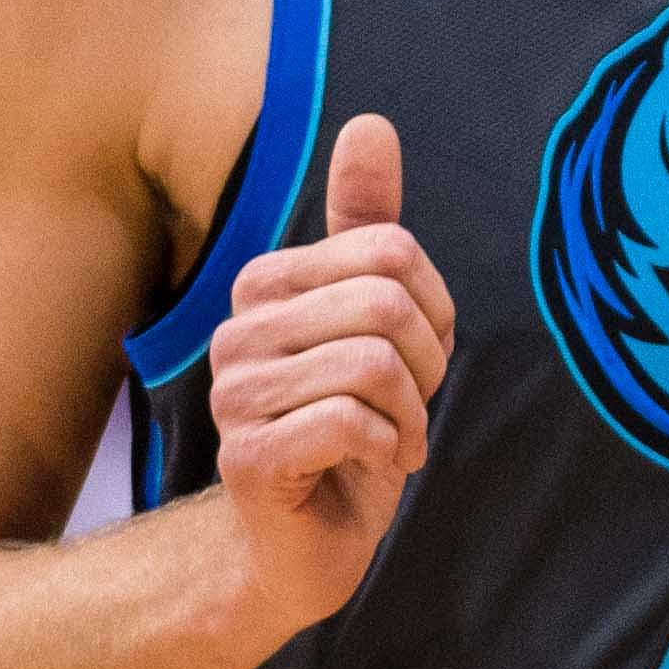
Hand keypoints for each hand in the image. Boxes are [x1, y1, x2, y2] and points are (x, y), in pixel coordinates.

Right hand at [210, 112, 451, 631]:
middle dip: (428, 366)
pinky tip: (377, 467)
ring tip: (393, 439)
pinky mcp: (248, 457)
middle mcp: (237, 330)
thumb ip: (368, 227)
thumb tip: (371, 124)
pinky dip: (389, 449)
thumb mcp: (374, 323)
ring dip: (410, 416)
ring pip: (374, 365)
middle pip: (386, 303)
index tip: (421, 358)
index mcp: (266, 284)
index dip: (434, 311)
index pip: (391, 250)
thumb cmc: (347, 429)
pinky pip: (350, 422)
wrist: (306, 545)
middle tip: (413, 407)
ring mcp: (234, 395)